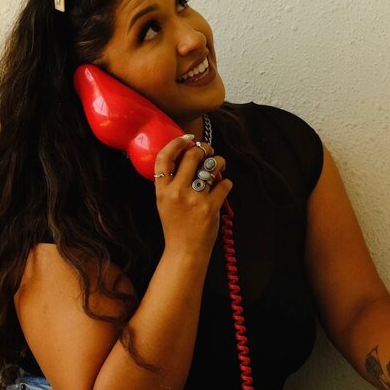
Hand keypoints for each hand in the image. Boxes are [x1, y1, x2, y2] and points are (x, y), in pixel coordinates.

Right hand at [152, 135, 232, 256]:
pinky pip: (225, 184)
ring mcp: (194, 199)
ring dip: (219, 162)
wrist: (185, 251)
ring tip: (220, 165)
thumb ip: (171, 181)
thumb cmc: (176, 225)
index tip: (188, 139)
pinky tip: (223, 187)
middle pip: (193, 156)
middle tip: (208, 151)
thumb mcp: (164, 201)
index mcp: (162, 190)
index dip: (177, 143)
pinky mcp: (210, 207)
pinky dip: (227, 183)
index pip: (165, 158)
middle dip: (204, 149)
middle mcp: (176, 192)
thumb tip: (187, 155)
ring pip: (212, 166)